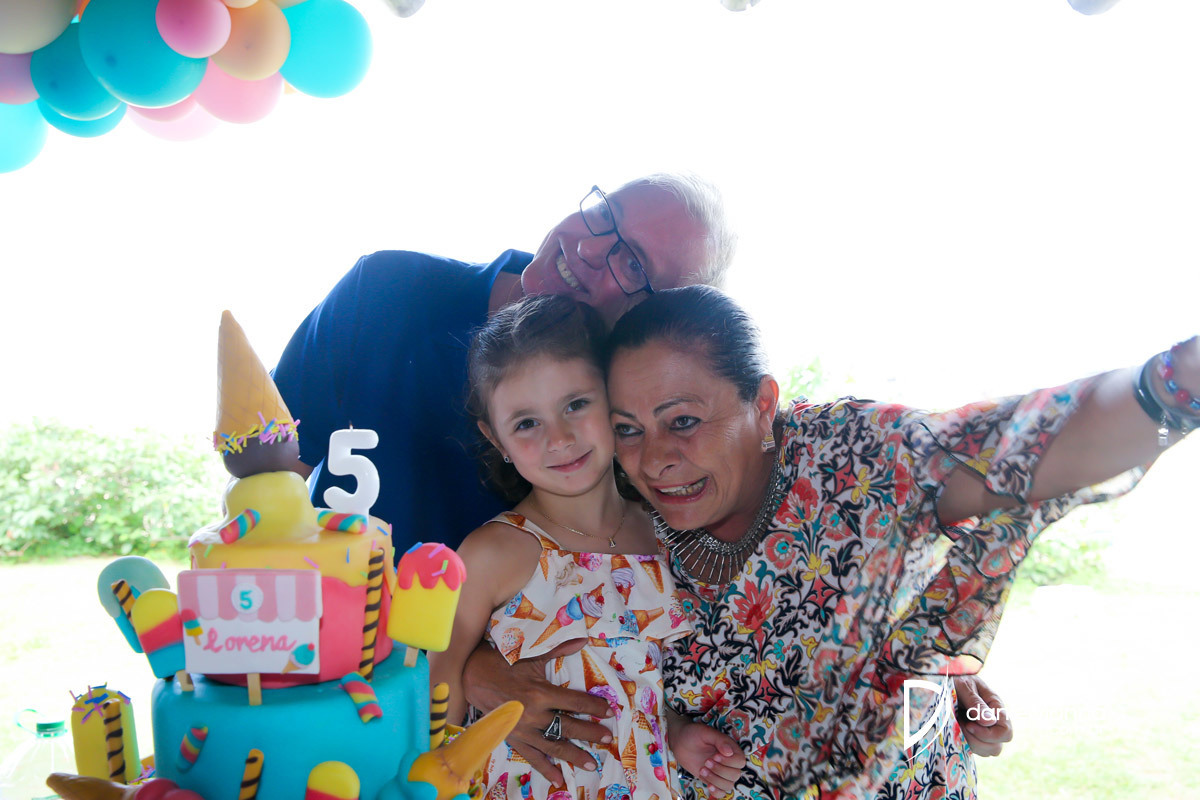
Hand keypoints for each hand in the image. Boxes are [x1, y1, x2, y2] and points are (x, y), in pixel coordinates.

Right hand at [462, 638, 612, 784]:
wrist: (476, 678)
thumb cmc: (506, 664)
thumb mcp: (532, 655)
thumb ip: (559, 648)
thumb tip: (582, 638)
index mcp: (540, 693)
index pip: (574, 702)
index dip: (594, 707)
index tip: (609, 711)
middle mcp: (533, 715)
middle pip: (568, 727)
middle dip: (590, 733)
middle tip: (607, 738)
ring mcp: (524, 730)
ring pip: (554, 746)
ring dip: (574, 755)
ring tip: (592, 764)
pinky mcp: (514, 739)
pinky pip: (532, 757)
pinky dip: (546, 769)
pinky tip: (559, 780)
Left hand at [669, 721, 745, 795]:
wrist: (681, 742)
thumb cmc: (694, 734)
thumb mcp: (706, 732)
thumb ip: (720, 740)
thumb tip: (729, 752)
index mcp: (731, 749)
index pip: (740, 761)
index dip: (730, 761)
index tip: (715, 756)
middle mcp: (728, 762)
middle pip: (735, 775)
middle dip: (720, 770)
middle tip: (706, 761)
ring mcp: (721, 772)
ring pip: (728, 785)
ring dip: (716, 780)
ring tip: (702, 770)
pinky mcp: (713, 780)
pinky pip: (721, 793)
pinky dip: (717, 792)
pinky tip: (708, 785)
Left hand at [954, 674, 1012, 756]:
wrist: (946, 682)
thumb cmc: (957, 680)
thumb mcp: (965, 687)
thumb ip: (976, 703)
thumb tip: (990, 722)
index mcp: (996, 707)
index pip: (1005, 732)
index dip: (988, 734)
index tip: (969, 725)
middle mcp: (994, 722)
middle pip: (997, 746)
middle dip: (977, 740)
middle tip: (961, 725)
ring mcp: (986, 731)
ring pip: (987, 752)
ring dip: (970, 743)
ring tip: (957, 725)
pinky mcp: (975, 736)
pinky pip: (976, 750)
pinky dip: (965, 744)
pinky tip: (956, 730)